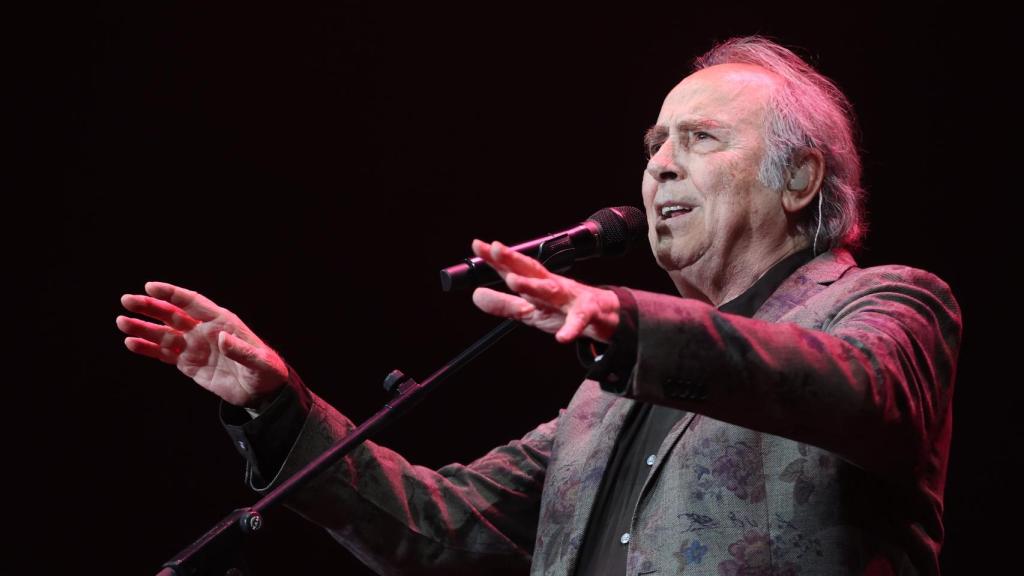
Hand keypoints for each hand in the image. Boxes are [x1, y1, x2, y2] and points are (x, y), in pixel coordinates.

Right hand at [116, 281, 288, 407]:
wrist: (262, 392)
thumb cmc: (266, 371)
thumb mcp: (259, 362)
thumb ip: (241, 350)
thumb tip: (221, 338)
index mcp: (222, 321)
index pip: (192, 302)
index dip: (172, 294)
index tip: (150, 286)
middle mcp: (204, 330)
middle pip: (173, 314)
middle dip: (150, 306)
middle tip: (126, 300)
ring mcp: (195, 347)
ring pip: (164, 334)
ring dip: (143, 328)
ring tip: (122, 322)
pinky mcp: (189, 364)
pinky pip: (164, 354)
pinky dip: (148, 349)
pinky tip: (131, 343)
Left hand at [470, 240, 619, 343]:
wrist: (604, 315)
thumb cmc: (563, 309)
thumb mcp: (530, 309)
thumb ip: (504, 304)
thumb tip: (476, 295)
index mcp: (538, 283)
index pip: (515, 268)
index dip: (495, 258)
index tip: (477, 246)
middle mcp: (552, 286)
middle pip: (531, 270)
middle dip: (513, 259)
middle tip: (495, 249)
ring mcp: (570, 298)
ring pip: (550, 290)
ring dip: (533, 285)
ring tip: (513, 281)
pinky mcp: (588, 314)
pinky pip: (579, 321)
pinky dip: (572, 329)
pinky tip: (562, 338)